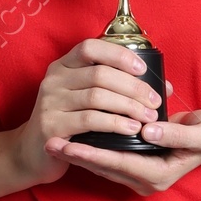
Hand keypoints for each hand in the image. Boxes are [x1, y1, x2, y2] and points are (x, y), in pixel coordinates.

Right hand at [9, 39, 167, 185]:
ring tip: (148, 117)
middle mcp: (54, 79)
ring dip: (128, 106)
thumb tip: (166, 87)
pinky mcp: (51, 126)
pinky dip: (115, 123)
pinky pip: (90, 120)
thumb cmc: (69, 123)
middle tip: (155, 102)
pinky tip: (131, 128)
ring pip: (98, 96)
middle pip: (100, 74)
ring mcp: (50, 102)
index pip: (91, 47)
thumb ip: (120, 88)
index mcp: (63, 65)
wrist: (34, 153)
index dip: (119, 55)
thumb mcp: (88, 99)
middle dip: (133, 88)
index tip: (143, 70)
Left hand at [53, 106, 200, 196]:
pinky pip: (108, 161)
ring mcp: (140, 176)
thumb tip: (150, 132)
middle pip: (104, 169)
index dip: (93, 155)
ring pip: (102, 166)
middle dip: (77, 156)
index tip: (70, 145)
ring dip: (78, 154)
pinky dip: (90, 151)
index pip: (120, 164)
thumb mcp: (200, 133)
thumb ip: (177, 133)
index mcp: (159, 174)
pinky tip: (71, 139)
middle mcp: (146, 181)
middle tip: (50, 143)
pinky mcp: (135, 166)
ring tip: (52, 142)